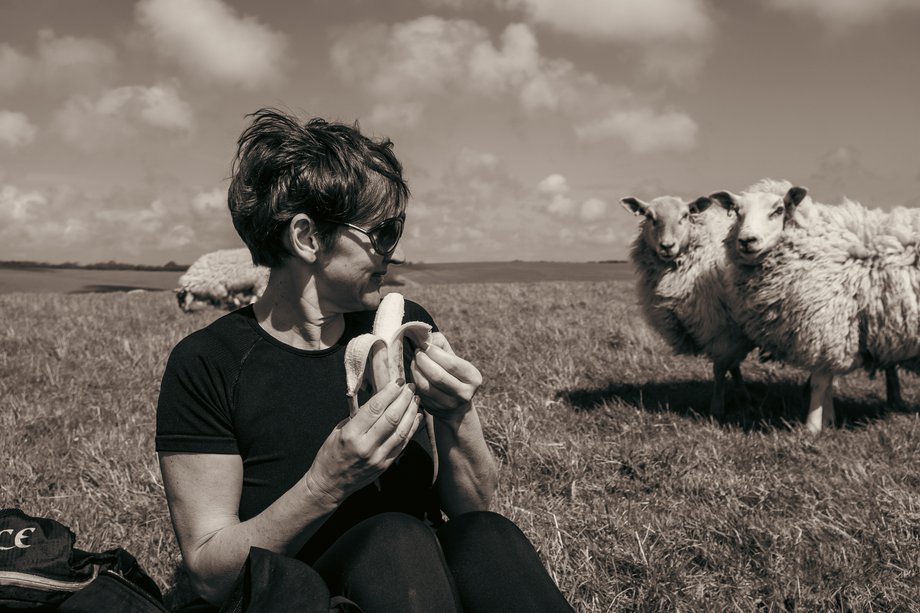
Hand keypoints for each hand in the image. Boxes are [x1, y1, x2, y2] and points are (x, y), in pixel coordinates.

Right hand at [305, 380, 421, 504]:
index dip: (389, 393)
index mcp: (351, 434)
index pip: (375, 408)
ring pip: (401, 431)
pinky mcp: (385, 465)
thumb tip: (379, 399)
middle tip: (410, 387)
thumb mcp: (339, 430)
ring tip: (415, 399)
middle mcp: (366, 446)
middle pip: (392, 418)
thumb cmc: (331, 454)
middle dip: (403, 399)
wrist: (330, 484)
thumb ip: (359, 416)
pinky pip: (403, 444)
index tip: (397, 382)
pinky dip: (412, 429)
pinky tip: (416, 417)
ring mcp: (378, 458)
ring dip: (411, 413)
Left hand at [409, 333, 481, 423]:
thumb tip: (425, 336)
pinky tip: (413, 371)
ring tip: (414, 359)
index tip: (424, 344)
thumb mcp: (454, 359)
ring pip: (425, 385)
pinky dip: (413, 379)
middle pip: (437, 375)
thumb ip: (442, 345)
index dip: (434, 352)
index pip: (451, 363)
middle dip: (423, 360)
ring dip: (415, 369)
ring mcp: (450, 405)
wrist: (455, 404)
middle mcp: (465, 394)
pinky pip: (419, 392)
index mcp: (473, 378)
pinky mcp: (436, 410)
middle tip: (416, 351)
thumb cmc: (453, 373)